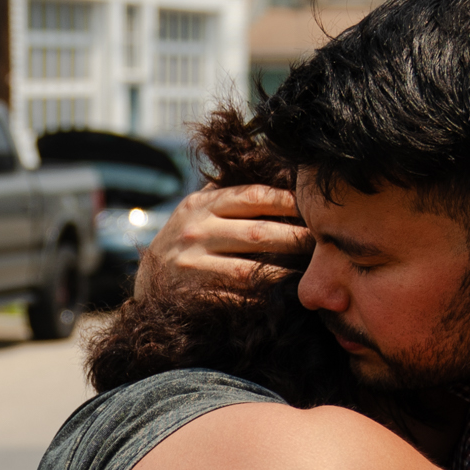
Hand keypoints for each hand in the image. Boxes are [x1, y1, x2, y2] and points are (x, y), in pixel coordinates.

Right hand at [136, 182, 307, 298]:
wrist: (147, 286)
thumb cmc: (184, 242)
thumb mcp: (196, 210)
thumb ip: (226, 195)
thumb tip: (274, 172)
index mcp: (199, 205)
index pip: (252, 196)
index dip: (287, 200)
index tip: (312, 206)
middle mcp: (194, 232)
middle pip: (258, 234)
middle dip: (295, 238)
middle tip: (322, 242)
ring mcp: (193, 267)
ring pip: (251, 270)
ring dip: (285, 272)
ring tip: (310, 271)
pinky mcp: (195, 297)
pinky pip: (238, 298)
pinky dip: (265, 297)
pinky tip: (285, 295)